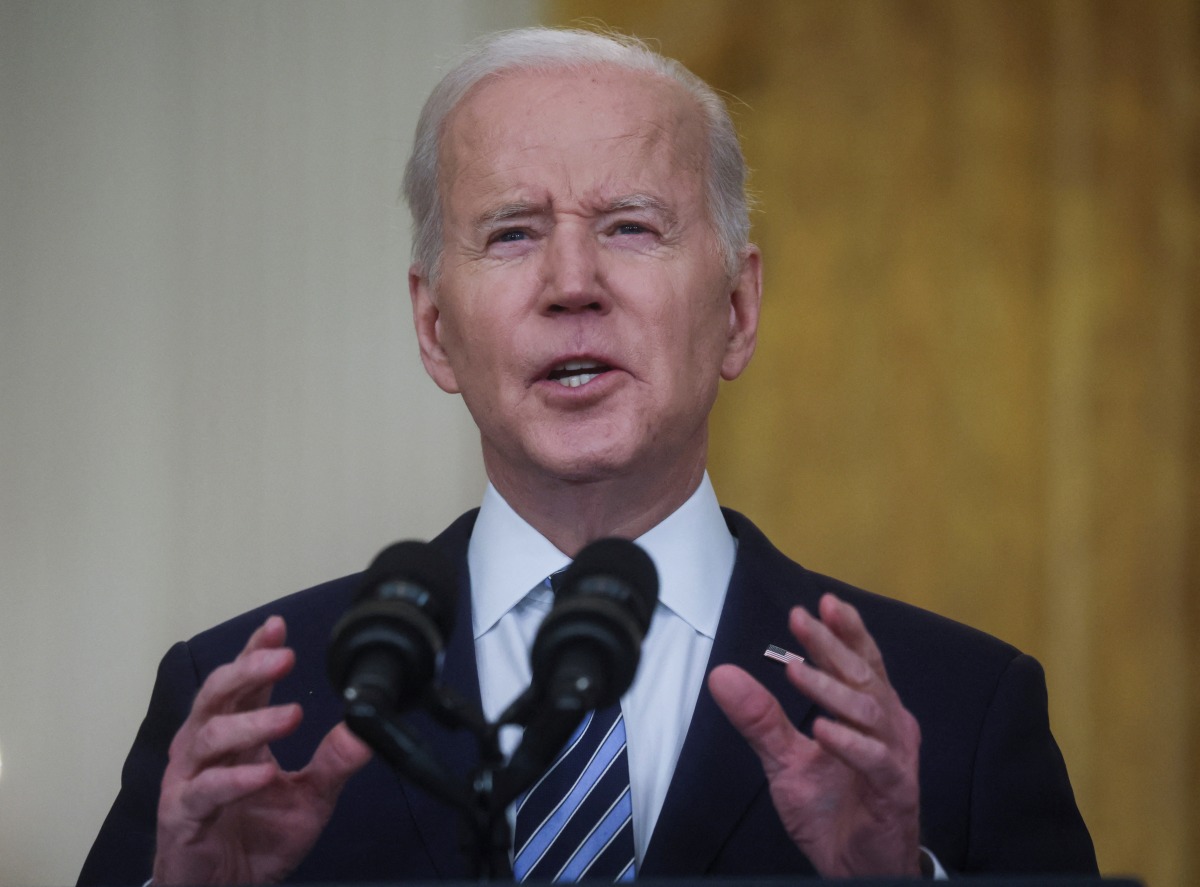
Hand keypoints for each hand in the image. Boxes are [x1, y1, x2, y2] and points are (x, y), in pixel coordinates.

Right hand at [153, 616, 372, 884]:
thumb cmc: (256, 838)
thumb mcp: (310, 798)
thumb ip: (335, 762)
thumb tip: (367, 727)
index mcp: (235, 736)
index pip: (242, 682)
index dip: (256, 652)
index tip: (278, 627)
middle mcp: (205, 749)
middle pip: (218, 695)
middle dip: (249, 670)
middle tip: (283, 658)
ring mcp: (189, 779)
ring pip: (208, 736)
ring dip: (251, 722)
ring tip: (289, 715)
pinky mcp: (182, 815)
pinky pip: (205, 791)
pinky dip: (234, 780)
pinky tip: (263, 774)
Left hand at [709, 593, 920, 876]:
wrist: (856, 868)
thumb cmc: (832, 810)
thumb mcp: (785, 759)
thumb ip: (760, 718)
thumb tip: (722, 675)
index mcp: (869, 714)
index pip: (861, 662)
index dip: (846, 631)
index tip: (820, 603)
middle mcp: (889, 727)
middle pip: (864, 675)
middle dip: (831, 645)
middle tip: (801, 619)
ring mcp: (895, 758)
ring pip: (869, 711)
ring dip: (830, 689)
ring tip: (797, 670)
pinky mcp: (895, 791)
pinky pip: (877, 760)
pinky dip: (849, 743)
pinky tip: (822, 729)